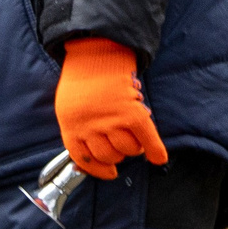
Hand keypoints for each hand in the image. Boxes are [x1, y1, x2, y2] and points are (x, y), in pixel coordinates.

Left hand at [54, 37, 167, 179]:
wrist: (96, 55)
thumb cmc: (81, 82)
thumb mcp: (69, 108)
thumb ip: (79, 129)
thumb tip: (94, 154)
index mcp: (71, 126)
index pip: (83, 159)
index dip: (98, 169)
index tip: (108, 172)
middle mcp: (90, 127)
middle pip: (109, 156)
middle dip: (118, 155)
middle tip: (123, 146)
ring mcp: (112, 120)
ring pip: (127, 149)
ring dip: (134, 149)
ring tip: (135, 140)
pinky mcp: (132, 112)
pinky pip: (146, 137)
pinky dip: (155, 149)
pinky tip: (159, 157)